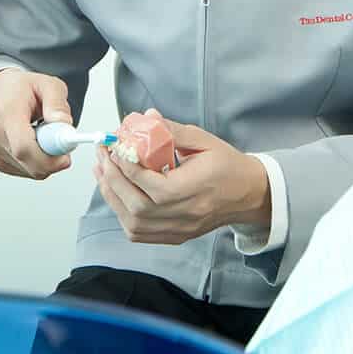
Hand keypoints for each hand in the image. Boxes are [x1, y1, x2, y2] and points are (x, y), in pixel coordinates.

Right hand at [0, 70, 73, 179]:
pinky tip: (34, 144)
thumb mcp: (47, 84)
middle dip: (53, 160)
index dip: (49, 158)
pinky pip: (25, 171)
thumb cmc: (20, 88)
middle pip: (28, 163)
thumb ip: (57, 103)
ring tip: (44, 135)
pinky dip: (36, 163)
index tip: (66, 156)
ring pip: (30, 170)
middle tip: (63, 145)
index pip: (24, 147)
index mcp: (6, 113)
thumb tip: (64, 125)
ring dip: (45, 159)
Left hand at [94, 111, 270, 244]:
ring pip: (133, 222)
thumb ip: (172, 130)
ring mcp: (178, 229)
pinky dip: (122, 214)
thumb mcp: (203, 141)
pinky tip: (117, 194)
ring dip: (112, 196)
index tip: (115, 146)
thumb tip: (145, 117)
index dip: (126, 164)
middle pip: (135, 204)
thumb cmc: (228, 166)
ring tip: (103, 173)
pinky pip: (139, 233)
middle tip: (102, 156)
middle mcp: (183, 214)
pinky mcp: (174, 236)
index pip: (148, 182)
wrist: (249, 194)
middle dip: (112, 178)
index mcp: (192, 189)